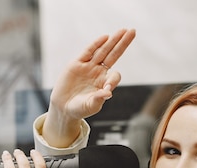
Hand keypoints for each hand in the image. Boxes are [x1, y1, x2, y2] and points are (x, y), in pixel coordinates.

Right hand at [43, 28, 135, 146]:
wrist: (63, 107)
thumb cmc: (79, 109)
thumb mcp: (90, 106)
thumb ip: (98, 99)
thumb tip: (108, 92)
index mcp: (104, 83)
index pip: (114, 76)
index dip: (113, 79)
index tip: (107, 88)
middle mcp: (98, 73)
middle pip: (113, 55)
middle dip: (122, 44)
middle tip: (132, 31)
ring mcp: (88, 67)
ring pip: (103, 51)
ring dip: (113, 40)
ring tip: (123, 30)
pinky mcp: (76, 64)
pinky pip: (88, 52)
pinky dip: (96, 44)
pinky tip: (106, 37)